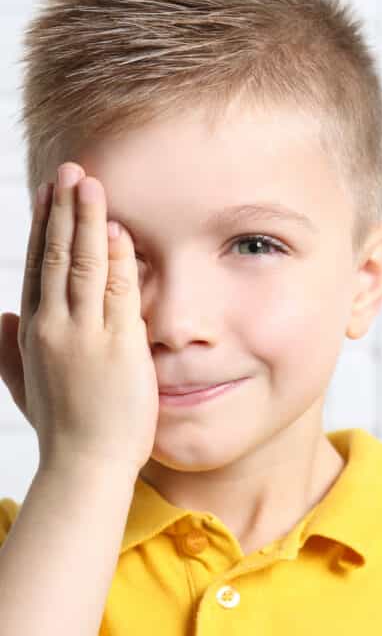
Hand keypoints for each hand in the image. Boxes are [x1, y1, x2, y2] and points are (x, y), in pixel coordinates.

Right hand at [0, 162, 157, 477]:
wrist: (85, 465)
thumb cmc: (63, 428)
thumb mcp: (25, 384)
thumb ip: (8, 349)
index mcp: (34, 332)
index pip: (37, 268)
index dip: (45, 227)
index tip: (50, 194)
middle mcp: (53, 327)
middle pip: (55, 256)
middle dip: (63, 210)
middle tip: (70, 170)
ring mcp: (84, 335)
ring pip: (81, 265)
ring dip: (87, 221)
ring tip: (90, 184)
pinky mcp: (117, 346)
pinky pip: (115, 292)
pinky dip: (115, 259)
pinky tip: (116, 231)